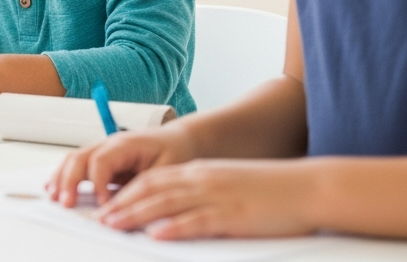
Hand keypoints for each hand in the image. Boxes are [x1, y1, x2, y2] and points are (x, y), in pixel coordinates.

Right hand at [47, 125, 197, 207]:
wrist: (178, 140)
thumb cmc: (175, 151)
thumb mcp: (166, 170)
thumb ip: (144, 187)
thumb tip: (124, 207)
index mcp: (125, 143)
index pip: (101, 161)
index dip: (97, 183)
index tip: (102, 204)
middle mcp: (108, 143)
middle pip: (79, 157)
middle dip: (69, 180)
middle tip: (66, 203)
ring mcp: (102, 150)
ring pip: (73, 160)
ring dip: (61, 178)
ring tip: (55, 197)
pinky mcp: (100, 159)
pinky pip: (77, 165)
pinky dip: (64, 176)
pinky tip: (55, 188)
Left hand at [91, 159, 318, 238]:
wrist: (307, 187)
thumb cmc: (270, 189)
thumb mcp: (227, 184)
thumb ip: (200, 193)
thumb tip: (176, 210)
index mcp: (199, 172)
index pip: (152, 179)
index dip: (125, 192)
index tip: (106, 203)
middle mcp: (202, 180)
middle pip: (151, 190)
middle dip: (122, 204)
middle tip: (99, 217)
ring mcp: (216, 196)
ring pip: (167, 204)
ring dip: (136, 214)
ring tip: (113, 223)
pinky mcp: (232, 215)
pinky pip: (198, 221)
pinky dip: (174, 227)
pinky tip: (157, 233)